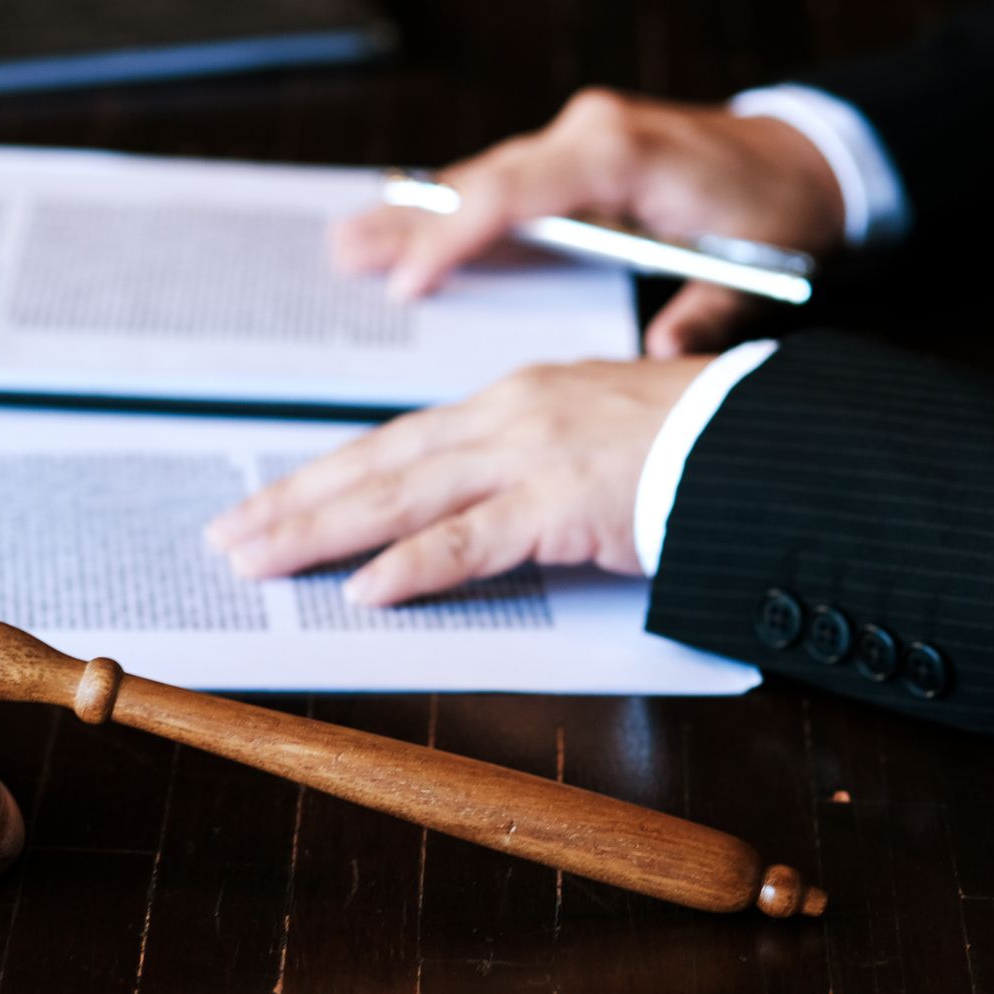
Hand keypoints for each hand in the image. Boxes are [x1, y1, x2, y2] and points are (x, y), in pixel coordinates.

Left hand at [204, 357, 709, 604]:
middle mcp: (505, 418)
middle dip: (293, 503)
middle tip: (227, 537)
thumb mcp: (588, 444)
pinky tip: (365, 591)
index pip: (393, 445)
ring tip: (257, 560)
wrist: (765, 434)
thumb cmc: (690, 442)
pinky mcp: (563, 501)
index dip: (324, 478)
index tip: (267, 503)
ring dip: (320, 532)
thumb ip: (524, 472)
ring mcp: (530, 456)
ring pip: (401, 497)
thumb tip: (466, 516)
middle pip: (376, 466)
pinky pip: (473, 540)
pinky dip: (414, 567)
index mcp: (509, 402)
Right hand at [330, 88, 844, 356]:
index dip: (458, 234)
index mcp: (622, 155)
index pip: (517, 190)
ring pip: (478, 179)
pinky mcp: (570, 159)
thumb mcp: (757, 267)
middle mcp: (586, 135)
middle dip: (409, 224)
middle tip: (342, 254)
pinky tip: (401, 230)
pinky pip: (496, 186)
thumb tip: (665, 357)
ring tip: (346, 245)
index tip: (413, 280)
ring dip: (414, 215)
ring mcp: (573, 141)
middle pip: (478, 181)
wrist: (807, 155)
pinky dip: (449, 211)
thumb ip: (708, 313)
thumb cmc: (780, 212)